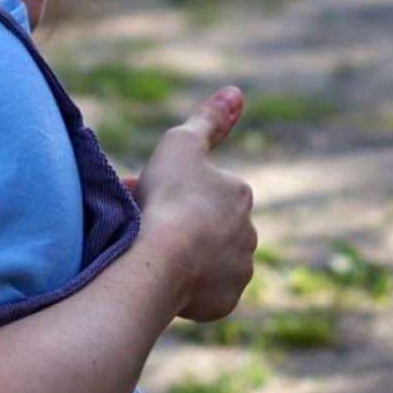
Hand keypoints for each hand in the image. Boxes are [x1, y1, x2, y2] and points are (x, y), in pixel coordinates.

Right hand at [130, 86, 256, 321]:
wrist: (163, 259)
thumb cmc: (168, 198)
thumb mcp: (181, 143)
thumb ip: (209, 118)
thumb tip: (236, 91)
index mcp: (240, 193)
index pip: (206, 189)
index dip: (174, 190)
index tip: (146, 195)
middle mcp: (249, 232)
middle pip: (208, 224)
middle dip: (182, 223)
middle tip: (143, 226)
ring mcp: (239, 269)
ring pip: (208, 258)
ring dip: (186, 254)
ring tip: (150, 255)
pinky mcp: (226, 301)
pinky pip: (206, 291)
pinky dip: (188, 286)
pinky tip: (164, 279)